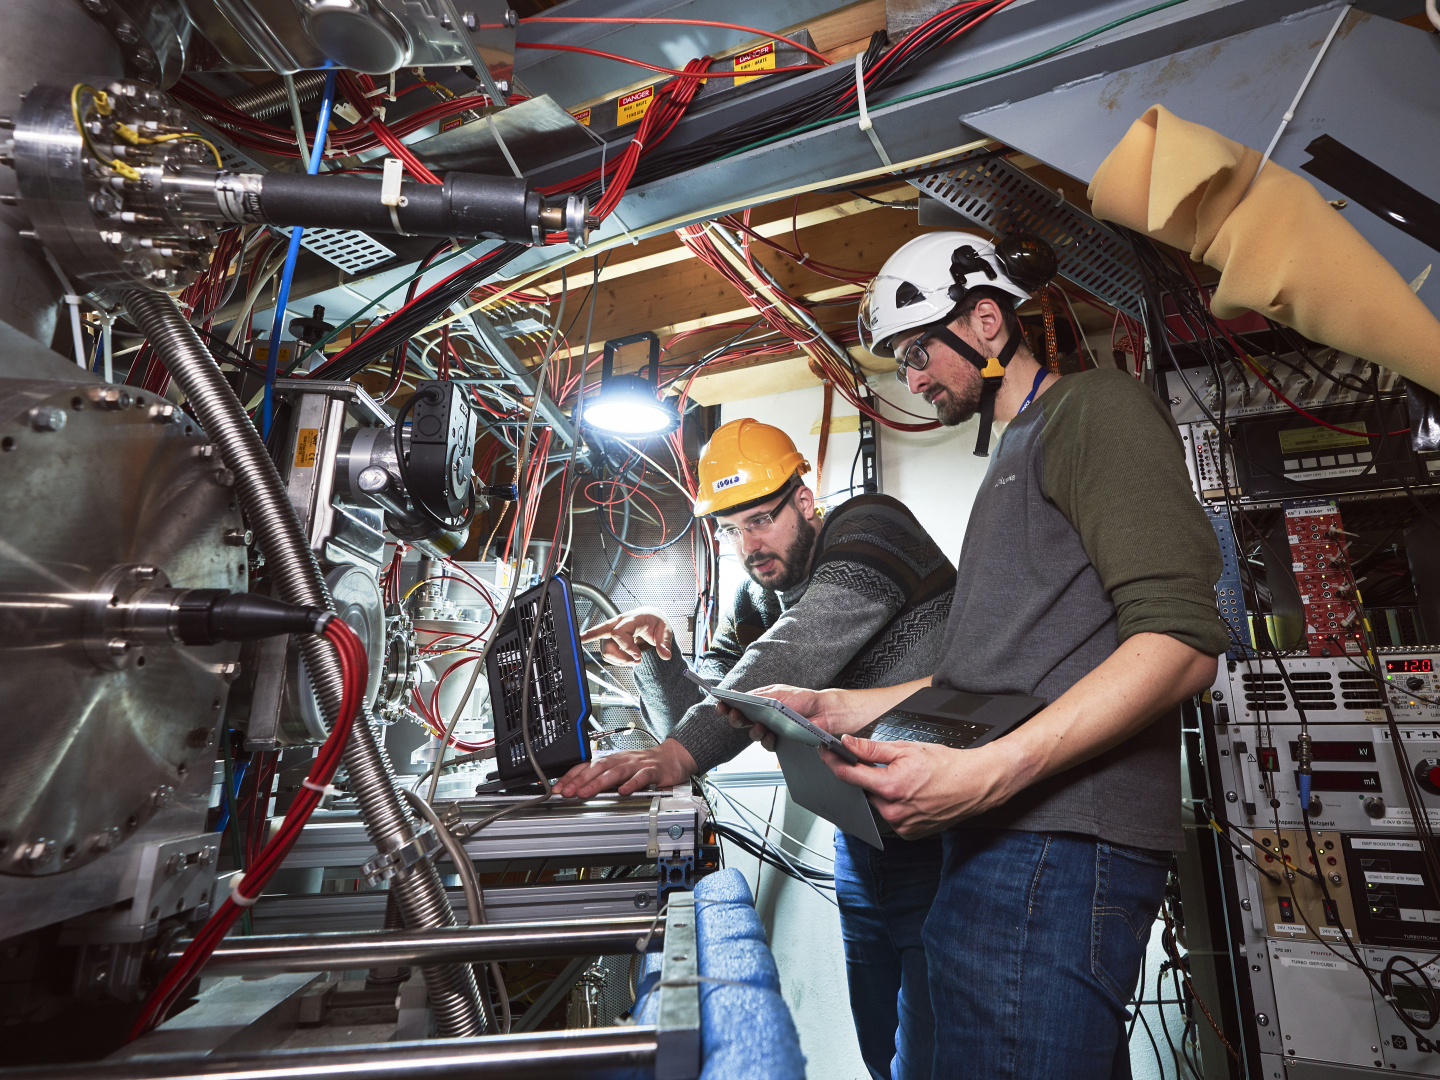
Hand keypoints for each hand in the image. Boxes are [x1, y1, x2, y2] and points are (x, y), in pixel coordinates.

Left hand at [554, 738, 696, 798]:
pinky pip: (641, 776)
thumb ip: (604, 777)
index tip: (558, 788)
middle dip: (580, 780)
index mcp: (613, 759)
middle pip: (598, 767)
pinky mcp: (653, 770)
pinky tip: (624, 791)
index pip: (588, 765)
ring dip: (598, 782)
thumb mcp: (622, 768)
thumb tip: (580, 789)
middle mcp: (623, 759)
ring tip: (586, 793)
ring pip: (616, 772)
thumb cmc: (645, 765)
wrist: (673, 756)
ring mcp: (637, 764)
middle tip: (567, 792)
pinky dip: (632, 783)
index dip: (572, 776)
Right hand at [580, 608, 673, 666]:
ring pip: (606, 649)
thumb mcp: (665, 630)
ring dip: (619, 660)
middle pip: (602, 632)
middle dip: (603, 644)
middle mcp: (620, 623)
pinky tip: (628, 660)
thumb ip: (665, 643)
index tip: (638, 656)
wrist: (651, 619)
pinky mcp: (611, 640)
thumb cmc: (656, 622)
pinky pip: (607, 654)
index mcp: (632, 619)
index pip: (619, 632)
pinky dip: (617, 661)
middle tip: (626, 657)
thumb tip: (665, 655)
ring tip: (634, 661)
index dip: (627, 647)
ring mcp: (614, 631)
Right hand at [715, 685, 866, 750]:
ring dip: (753, 731)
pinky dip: (768, 741)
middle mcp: (763, 716)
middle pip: (741, 720)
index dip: (728, 705)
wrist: (824, 712)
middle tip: (735, 715)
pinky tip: (772, 735)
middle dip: (735, 718)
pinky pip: (768, 745)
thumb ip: (759, 696)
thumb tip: (741, 696)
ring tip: (760, 725)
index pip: (739, 704)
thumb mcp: (779, 693)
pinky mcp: (780, 740)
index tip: (721, 705)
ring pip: (753, 734)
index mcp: (760, 702)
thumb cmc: (803, 699)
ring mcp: (770, 729)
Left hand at [821, 736, 1013, 838]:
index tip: (826, 754)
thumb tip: (847, 744)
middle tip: (879, 766)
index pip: (849, 775)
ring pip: (876, 805)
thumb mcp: (906, 749)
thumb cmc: (946, 766)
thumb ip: (872, 749)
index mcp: (890, 787)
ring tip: (902, 781)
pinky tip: (908, 796)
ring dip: (879, 793)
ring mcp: (901, 826)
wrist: (975, 784)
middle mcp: (893, 811)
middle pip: (862, 791)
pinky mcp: (909, 833)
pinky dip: (892, 806)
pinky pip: (890, 818)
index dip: (833, 762)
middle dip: (864, 778)